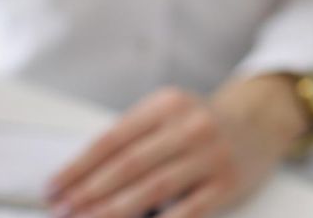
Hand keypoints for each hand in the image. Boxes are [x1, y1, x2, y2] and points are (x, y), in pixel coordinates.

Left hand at [46, 75, 308, 217]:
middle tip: (62, 210)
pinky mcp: (229, 183)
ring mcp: (211, 155)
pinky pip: (189, 210)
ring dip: (114, 209)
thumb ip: (131, 138)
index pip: (110, 140)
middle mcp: (188, 126)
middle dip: (89, 191)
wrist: (259, 123)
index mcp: (163, 105)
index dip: (77, 167)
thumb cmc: (197, 124)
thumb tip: (81, 178)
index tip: (52, 188)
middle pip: (128, 165)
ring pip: (153, 188)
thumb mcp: (165, 115)